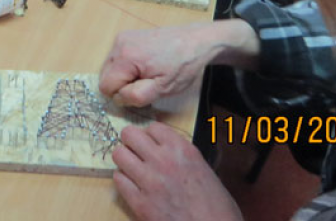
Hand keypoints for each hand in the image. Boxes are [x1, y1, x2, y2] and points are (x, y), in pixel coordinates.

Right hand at [100, 23, 229, 106]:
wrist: (196, 41)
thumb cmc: (183, 66)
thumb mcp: (163, 89)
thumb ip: (136, 96)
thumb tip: (118, 98)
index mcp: (125, 57)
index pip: (106, 87)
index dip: (122, 95)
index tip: (142, 91)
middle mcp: (118, 44)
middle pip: (104, 76)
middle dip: (121, 85)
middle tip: (145, 84)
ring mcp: (121, 37)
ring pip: (109, 68)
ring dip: (123, 76)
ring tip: (147, 74)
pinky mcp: (126, 35)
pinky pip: (116, 58)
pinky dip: (126, 67)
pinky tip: (144, 65)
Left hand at [113, 123, 243, 220]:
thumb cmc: (217, 208)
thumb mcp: (204, 170)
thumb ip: (182, 156)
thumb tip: (165, 149)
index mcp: (183, 150)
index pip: (153, 127)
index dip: (151, 135)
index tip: (151, 143)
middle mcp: (163, 161)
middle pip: (130, 135)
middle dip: (131, 142)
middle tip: (136, 152)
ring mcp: (149, 181)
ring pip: (119, 154)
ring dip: (125, 160)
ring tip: (133, 168)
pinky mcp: (139, 203)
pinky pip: (118, 179)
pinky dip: (124, 180)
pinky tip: (133, 185)